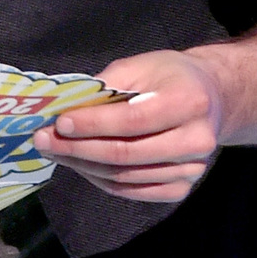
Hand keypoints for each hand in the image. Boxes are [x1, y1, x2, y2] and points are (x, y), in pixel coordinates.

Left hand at [32, 48, 226, 203]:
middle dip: (77, 149)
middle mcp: (196, 139)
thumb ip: (107, 86)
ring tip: (56, 151)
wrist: (212, 98)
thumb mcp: (141, 66)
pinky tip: (81, 165)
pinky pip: (132, 191)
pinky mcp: (181, 187)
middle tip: (44, 140)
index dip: (92, 125)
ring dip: (83, 166)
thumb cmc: (170, 77)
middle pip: (126, 154)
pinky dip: (101, 180)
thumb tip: (65, 109)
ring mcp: (192, 168)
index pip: (132, 120)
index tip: (59, 122)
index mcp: (190, 101)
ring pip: (124, 176)